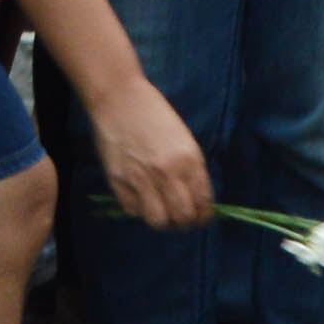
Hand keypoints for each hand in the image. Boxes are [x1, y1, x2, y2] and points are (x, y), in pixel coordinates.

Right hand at [85, 78, 214, 229]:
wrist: (120, 100)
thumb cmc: (156, 115)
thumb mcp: (185, 141)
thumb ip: (191, 170)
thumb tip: (196, 199)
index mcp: (189, 161)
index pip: (203, 203)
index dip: (205, 216)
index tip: (202, 218)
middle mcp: (167, 173)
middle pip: (182, 217)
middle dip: (185, 223)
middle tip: (182, 218)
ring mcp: (141, 179)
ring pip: (158, 221)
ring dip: (162, 221)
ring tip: (161, 212)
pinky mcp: (118, 181)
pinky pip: (133, 210)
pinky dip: (139, 209)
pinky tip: (140, 198)